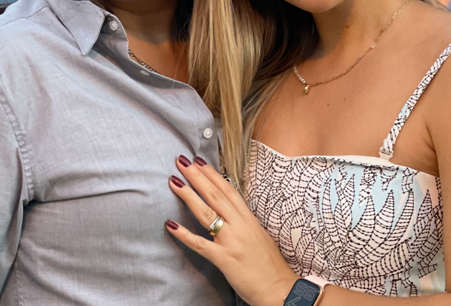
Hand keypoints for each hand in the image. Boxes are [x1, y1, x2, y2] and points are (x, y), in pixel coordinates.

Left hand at [166, 155, 298, 305]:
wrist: (280, 288)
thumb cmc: (269, 264)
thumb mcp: (258, 235)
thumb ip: (242, 222)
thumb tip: (228, 211)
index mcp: (248, 219)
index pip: (228, 190)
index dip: (212, 174)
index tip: (199, 161)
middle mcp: (240, 225)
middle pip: (215, 195)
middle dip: (197, 176)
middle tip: (182, 161)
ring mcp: (232, 241)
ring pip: (207, 213)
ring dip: (188, 196)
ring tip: (174, 182)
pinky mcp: (225, 259)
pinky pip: (201, 244)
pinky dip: (185, 234)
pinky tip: (171, 225)